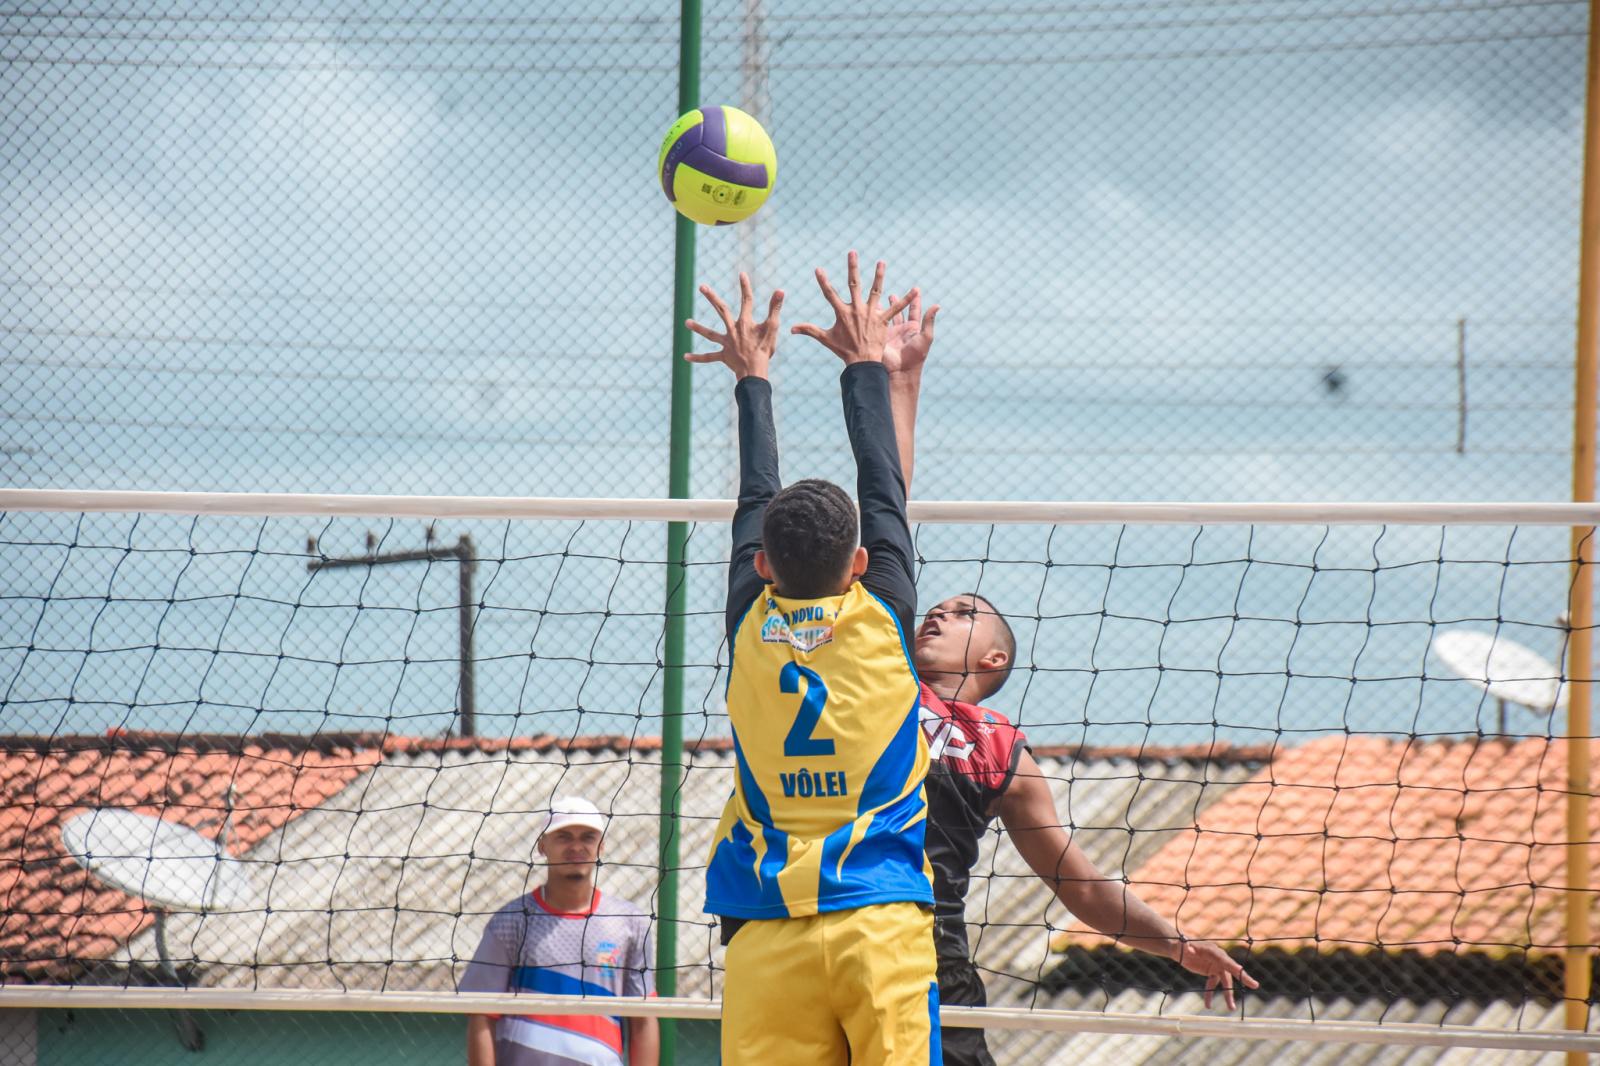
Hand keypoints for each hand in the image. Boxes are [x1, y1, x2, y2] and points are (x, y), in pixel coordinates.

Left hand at [684, 273, 783, 379]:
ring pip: (710, 334)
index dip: (745, 287)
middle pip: (721, 310)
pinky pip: (709, 357)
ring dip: (698, 328)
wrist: (754, 370)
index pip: (746, 300)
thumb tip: (781, 290)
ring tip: (686, 322)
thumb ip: (775, 308)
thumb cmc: (764, 349)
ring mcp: (727, 343)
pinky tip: (685, 356)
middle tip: (702, 286)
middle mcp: (733, 330)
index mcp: (745, 322)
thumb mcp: (772, 327)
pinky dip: (697, 357)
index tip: (742, 274)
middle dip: (712, 298)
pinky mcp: (724, 356)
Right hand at [790, 250, 915, 364]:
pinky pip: (896, 309)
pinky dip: (906, 300)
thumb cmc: (843, 350)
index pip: (829, 293)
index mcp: (842, 312)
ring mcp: (871, 313)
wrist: (861, 362)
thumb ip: (809, 330)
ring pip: (875, 290)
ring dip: (879, 275)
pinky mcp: (883, 320)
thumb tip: (791, 329)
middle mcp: (856, 309)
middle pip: (853, 284)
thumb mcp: (825, 339)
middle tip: (852, 252)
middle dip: (852, 267)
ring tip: (881, 262)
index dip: (823, 281)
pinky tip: (916, 290)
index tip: (818, 269)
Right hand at [882, 289, 939, 376]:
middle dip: (898, 303)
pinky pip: (878, 324)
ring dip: (886, 308)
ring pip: (888, 317)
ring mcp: (891, 333)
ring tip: (880, 299)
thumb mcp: (925, 336)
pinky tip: (871, 308)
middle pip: (900, 313)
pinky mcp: (881, 337)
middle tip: (893, 294)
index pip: (915, 311)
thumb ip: (929, 321)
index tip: (916, 289)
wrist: (900, 370)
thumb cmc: (916, 355)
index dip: (915, 300)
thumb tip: (937, 305)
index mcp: (913, 329)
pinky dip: (875, 315)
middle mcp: (902, 330)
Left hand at [1175, 939, 1258, 1009]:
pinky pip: (1213, 985)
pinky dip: (1210, 995)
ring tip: (1231, 1008)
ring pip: (1226, 981)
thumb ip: (1185, 947)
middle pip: (1232, 970)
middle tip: (1255, 985)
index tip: (1241, 971)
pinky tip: (1208, 1005)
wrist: (1179, 950)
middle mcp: (1218, 958)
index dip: (1233, 966)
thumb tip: (1188, 949)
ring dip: (1228, 995)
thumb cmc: (1180, 946)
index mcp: (1213, 951)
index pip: (1224, 959)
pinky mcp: (1212, 972)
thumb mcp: (1181, 946)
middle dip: (1243, 978)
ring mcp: (1216, 966)